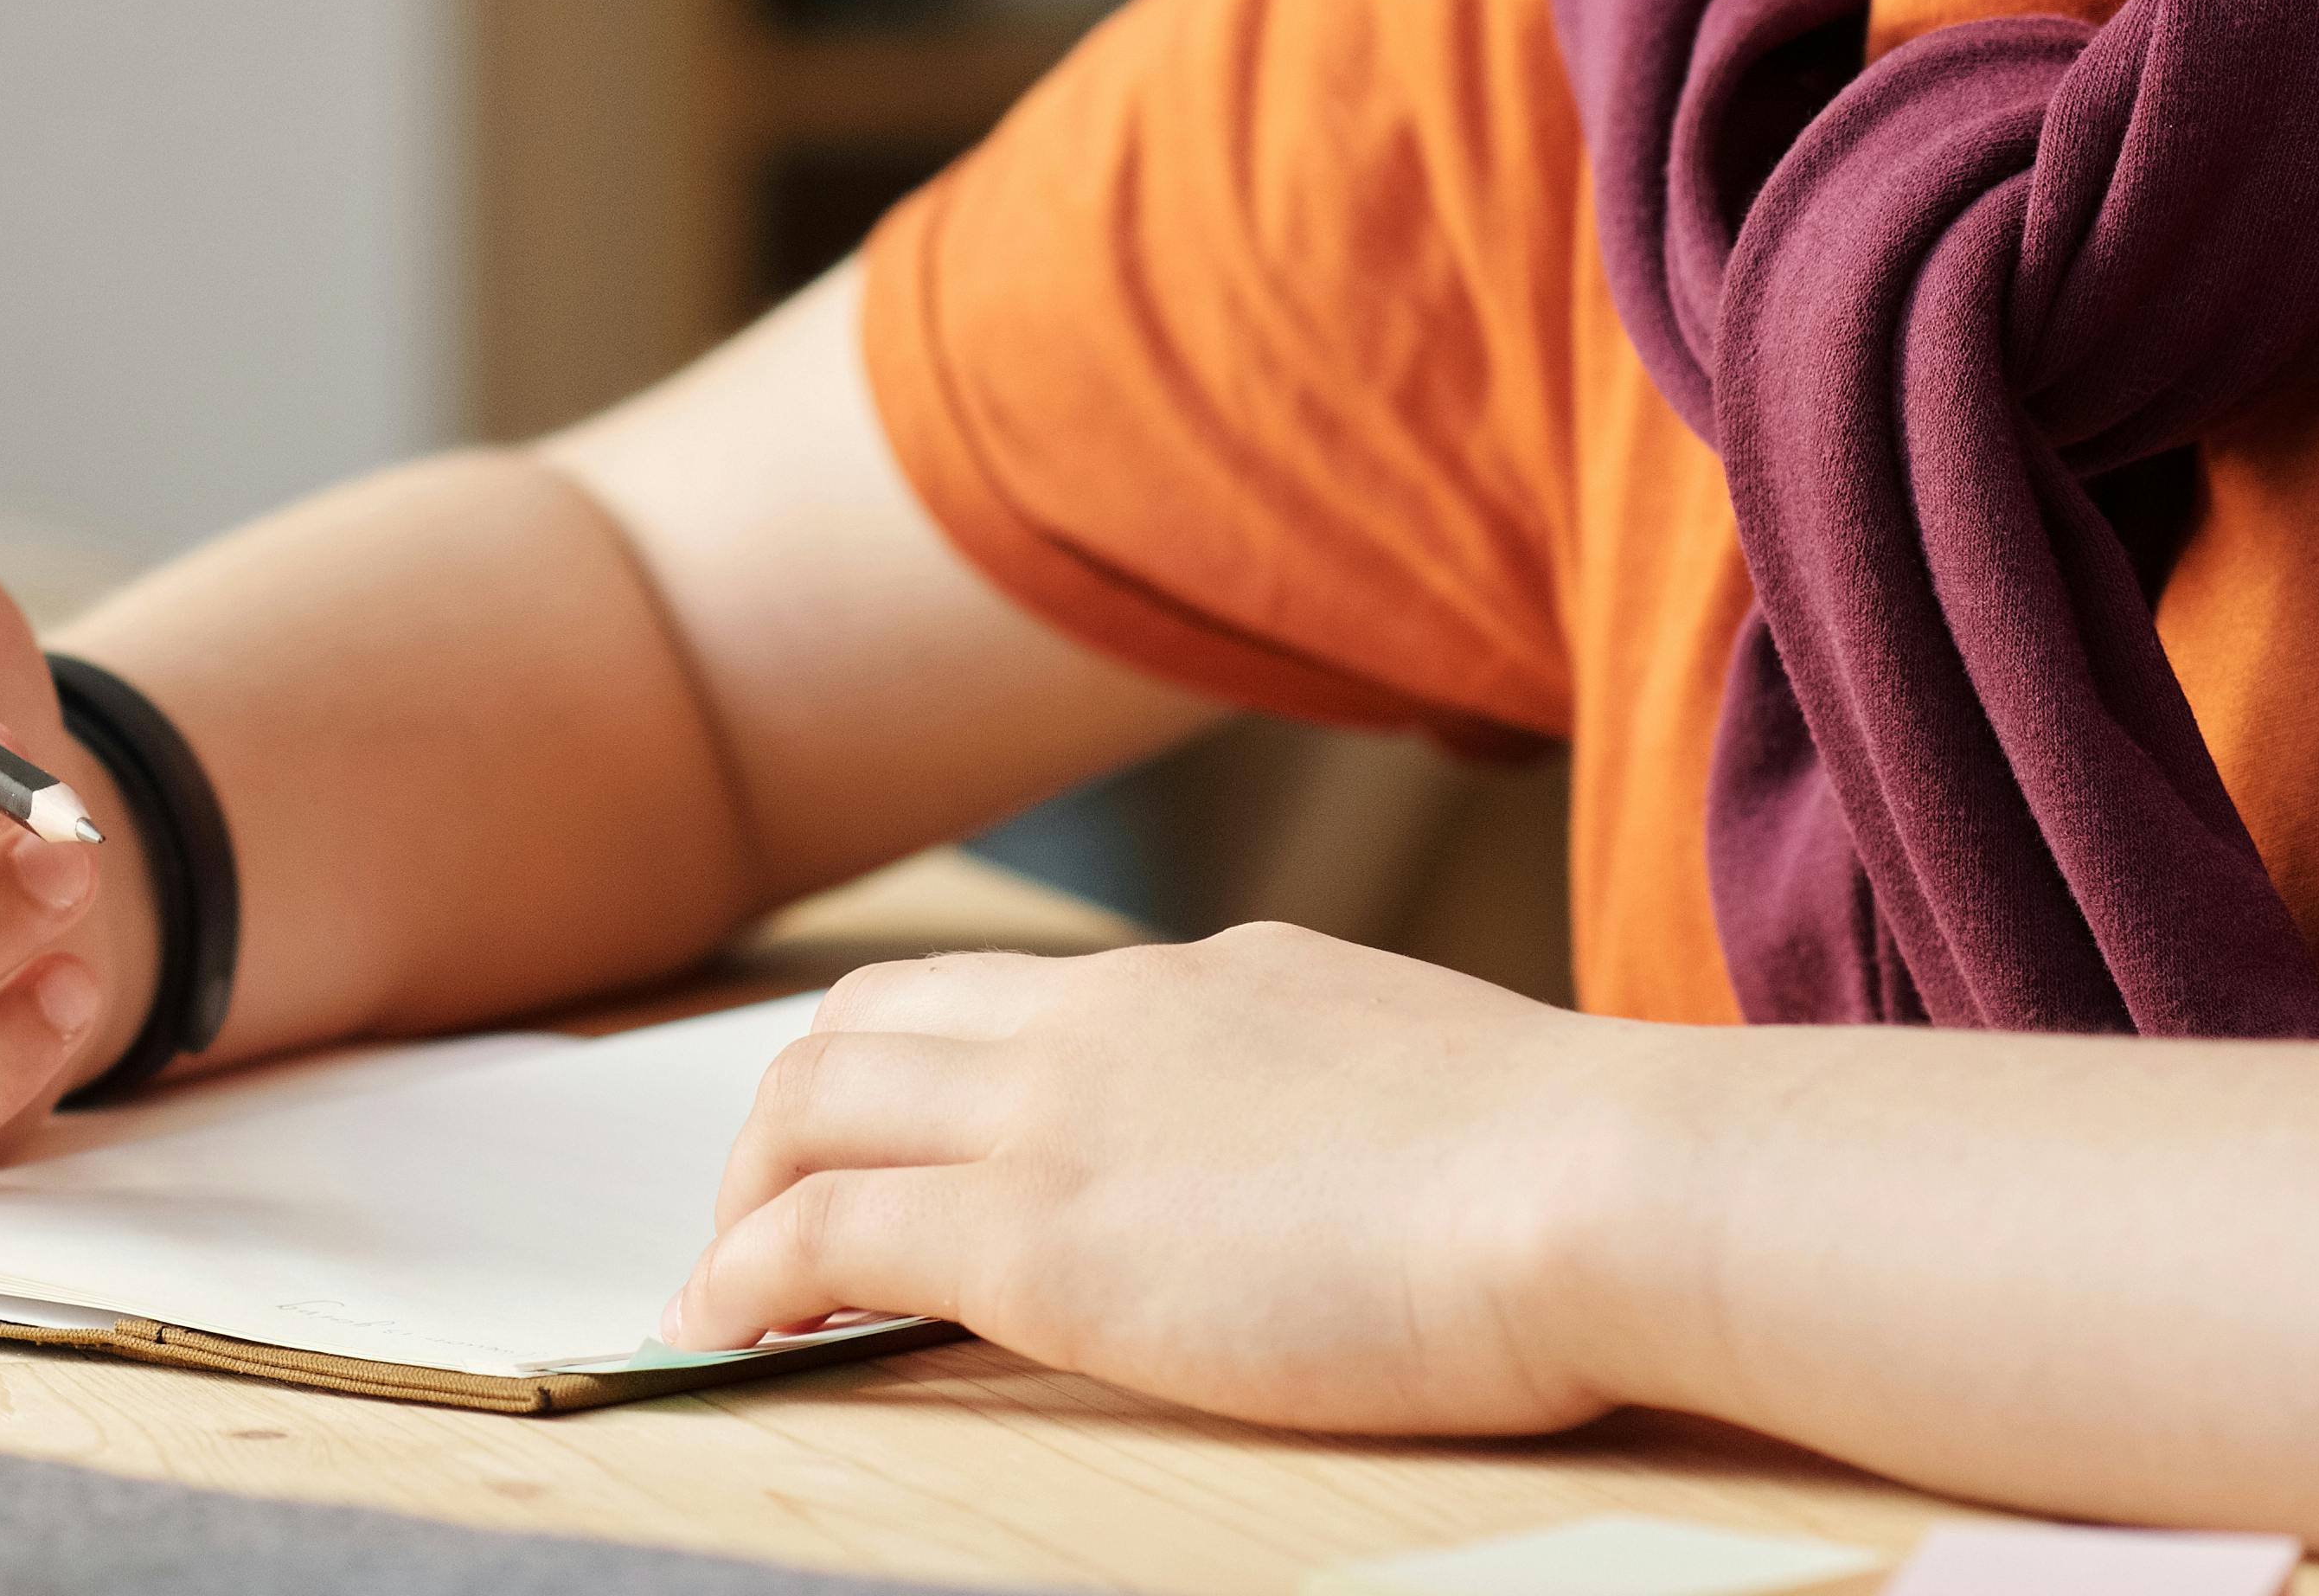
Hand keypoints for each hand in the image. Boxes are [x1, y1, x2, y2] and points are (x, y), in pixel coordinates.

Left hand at [668, 925, 1640, 1436]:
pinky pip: (821, 1231)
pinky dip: (744, 1276)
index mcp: (1210, 985)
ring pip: (809, 1102)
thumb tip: (1341, 1165)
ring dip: (743, 1192)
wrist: (1595, 1184)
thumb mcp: (1428, 1093)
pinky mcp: (1032, 1234)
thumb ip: (1341, 1111)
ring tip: (723, 1284)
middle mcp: (1105, 1017)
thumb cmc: (1578, 1177)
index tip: (888, 1147)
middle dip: (793, 1116)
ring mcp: (1056, 1114)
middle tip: (769, 1219)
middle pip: (869, 1021)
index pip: (1007, 997)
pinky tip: (725, 1333)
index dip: (918, 1069)